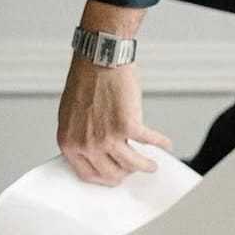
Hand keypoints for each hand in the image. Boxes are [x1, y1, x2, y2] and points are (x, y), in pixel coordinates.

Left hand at [57, 57, 172, 185]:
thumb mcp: (72, 113)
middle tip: (133, 169)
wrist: (98, 57)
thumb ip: (81, 135)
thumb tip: (95, 151)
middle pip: (111, 174)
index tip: (114, 177)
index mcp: (69, 142)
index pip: (87, 175)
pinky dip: (160, 144)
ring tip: (152, 163)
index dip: (104, 178)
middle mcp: (86, 144)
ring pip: (132, 165)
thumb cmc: (86, 78)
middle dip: (125, 174)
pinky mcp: (127, 126)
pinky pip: (149, 142)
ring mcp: (107, 137)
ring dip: (146, 166)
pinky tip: (165, 144)